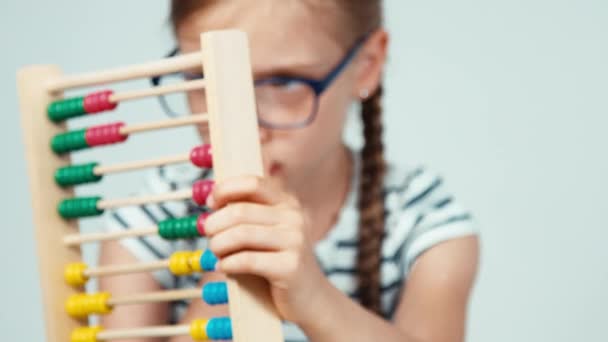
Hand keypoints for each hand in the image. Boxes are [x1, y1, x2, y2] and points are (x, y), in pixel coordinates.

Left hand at [204, 175, 325, 323]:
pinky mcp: (290, 266)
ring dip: (218, 244)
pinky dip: (227, 264)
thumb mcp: (268, 230)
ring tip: (215, 253)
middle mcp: (294, 217)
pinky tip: (223, 267)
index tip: (210, 204)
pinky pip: (247, 260)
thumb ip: (247, 213)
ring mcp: (295, 241)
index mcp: (287, 202)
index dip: (225, 190)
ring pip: (240, 234)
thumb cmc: (278, 261)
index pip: (251, 183)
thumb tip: (211, 199)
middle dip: (215, 224)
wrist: (311, 297)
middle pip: (240, 211)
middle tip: (208, 235)